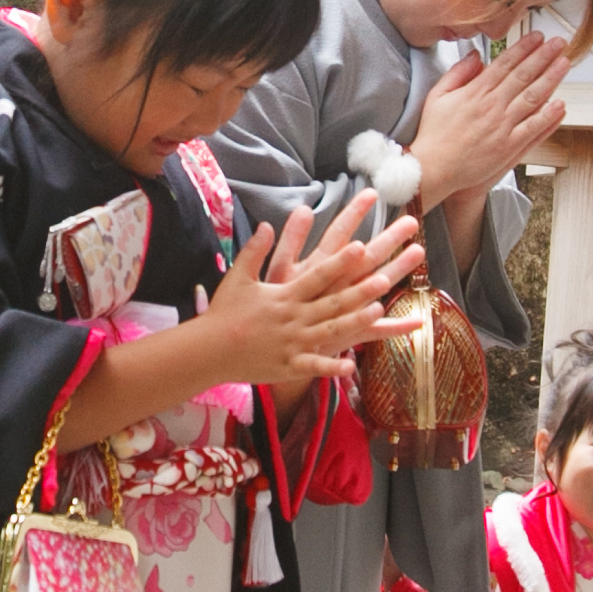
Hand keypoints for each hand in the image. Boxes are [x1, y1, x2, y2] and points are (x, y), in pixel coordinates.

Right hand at [193, 198, 426, 389]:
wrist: (208, 349)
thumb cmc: (224, 312)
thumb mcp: (238, 276)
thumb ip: (255, 250)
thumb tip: (267, 224)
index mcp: (284, 295)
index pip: (317, 274)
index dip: (340, 260)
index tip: (360, 245)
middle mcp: (293, 317)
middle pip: (332, 301)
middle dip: (360, 290)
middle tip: (384, 277)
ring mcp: (293, 343)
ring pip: (330, 331)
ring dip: (355, 321)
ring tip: (378, 310)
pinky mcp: (289, 365)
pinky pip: (315, 366)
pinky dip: (332, 366)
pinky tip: (351, 365)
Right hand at [409, 32, 569, 204]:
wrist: (433, 168)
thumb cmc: (434, 134)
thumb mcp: (437, 95)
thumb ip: (457, 72)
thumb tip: (475, 55)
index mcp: (475, 91)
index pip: (505, 63)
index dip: (524, 48)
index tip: (537, 37)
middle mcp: (492, 106)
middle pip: (523, 75)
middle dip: (544, 56)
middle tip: (559, 43)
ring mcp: (502, 126)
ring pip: (533, 97)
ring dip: (551, 79)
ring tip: (564, 64)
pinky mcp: (509, 147)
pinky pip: (533, 128)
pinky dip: (549, 116)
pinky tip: (561, 104)